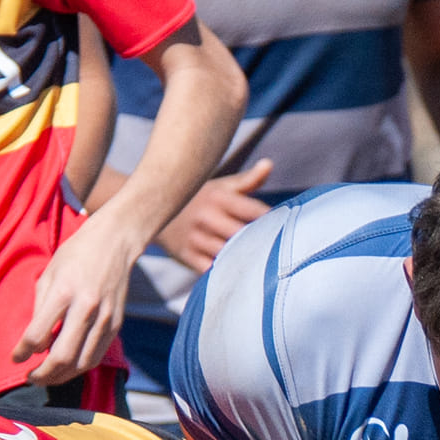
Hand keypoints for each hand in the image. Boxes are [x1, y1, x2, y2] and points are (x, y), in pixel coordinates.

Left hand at [12, 205, 137, 384]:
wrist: (114, 243)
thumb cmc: (75, 255)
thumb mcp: (48, 275)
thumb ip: (40, 310)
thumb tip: (35, 343)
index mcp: (63, 292)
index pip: (38, 335)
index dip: (22, 352)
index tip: (15, 358)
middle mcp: (86, 308)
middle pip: (61, 356)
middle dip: (42, 374)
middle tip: (31, 377)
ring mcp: (105, 318)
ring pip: (82, 363)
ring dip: (62, 376)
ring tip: (48, 377)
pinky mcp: (116, 324)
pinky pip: (97, 355)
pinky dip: (80, 367)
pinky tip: (69, 366)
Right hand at [156, 160, 272, 273]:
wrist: (153, 210)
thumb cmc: (200, 199)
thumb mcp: (221, 186)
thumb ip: (248, 180)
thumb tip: (269, 164)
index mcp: (218, 197)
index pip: (252, 210)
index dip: (271, 220)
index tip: (286, 227)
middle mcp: (206, 217)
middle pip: (241, 235)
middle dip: (260, 242)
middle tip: (277, 250)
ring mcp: (195, 238)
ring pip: (227, 254)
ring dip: (245, 260)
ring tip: (262, 264)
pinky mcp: (186, 256)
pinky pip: (210, 269)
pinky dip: (225, 272)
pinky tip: (239, 274)